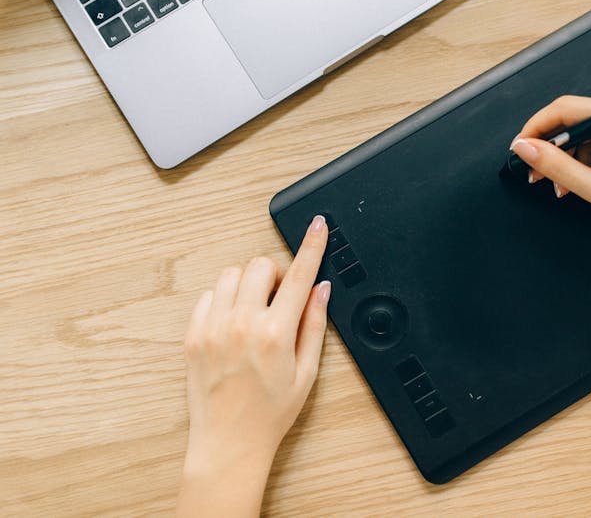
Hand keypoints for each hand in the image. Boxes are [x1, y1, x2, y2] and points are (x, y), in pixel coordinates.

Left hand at [177, 215, 329, 517]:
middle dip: (275, 273)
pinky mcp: (193, 336)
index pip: (298, 274)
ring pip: (231, 274)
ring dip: (248, 283)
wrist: (228, 443)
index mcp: (275, 333)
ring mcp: (213, 328)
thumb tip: (320, 289)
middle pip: (260, 265)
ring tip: (254, 311)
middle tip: (279, 299)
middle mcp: (242, 324)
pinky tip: (233, 322)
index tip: (317, 226)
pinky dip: (223, 299)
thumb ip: (314, 324)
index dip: (312, 245)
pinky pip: (208, 295)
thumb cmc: (270, 413)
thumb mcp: (306, 372)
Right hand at [510, 95, 590, 253]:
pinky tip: (572, 184)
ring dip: (562, 160)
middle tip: (532, 169)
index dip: (537, 126)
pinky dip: (577, 164)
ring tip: (556, 185)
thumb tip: (524, 148)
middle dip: (549, 146)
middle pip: (571, 119)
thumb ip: (555, 166)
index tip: (520, 146)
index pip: (567, 108)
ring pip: (579, 134)